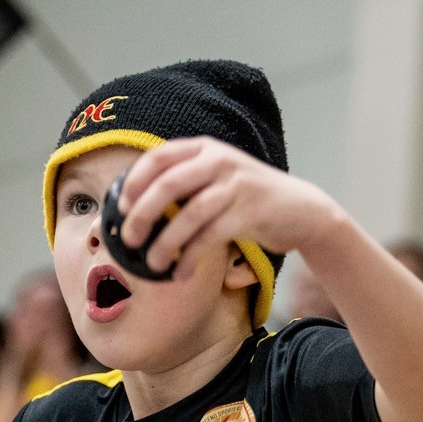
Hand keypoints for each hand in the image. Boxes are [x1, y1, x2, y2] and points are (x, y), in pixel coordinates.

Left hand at [118, 138, 340, 279]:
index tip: (121, 206)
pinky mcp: (247, 213)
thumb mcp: (218, 177)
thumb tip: (139, 208)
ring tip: (153, 264)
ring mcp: (235, 186)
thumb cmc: (250, 198)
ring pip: (187, 215)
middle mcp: (218, 161)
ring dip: (165, 243)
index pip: (158, 157)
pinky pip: (209, 237)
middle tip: (128, 239)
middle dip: (142, 214)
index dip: (134, 181)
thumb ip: (186, 182)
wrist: (300, 209)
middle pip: (167, 184)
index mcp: (205, 149)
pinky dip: (190, 258)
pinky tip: (180, 272)